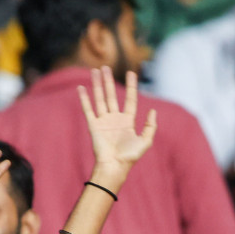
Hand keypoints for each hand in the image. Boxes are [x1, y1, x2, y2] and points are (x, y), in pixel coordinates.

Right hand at [78, 67, 157, 187]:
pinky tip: (81, 88)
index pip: (130, 99)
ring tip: (95, 71)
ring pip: (100, 99)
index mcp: (127, 121)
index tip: (131, 73)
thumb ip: (151, 126)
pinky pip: (88, 109)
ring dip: (97, 85)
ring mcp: (103, 121)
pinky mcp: (93, 125)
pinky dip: (84, 98)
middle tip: (105, 67)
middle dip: (108, 81)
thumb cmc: (130, 157)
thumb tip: (153, 110)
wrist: (114, 166)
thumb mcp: (145, 141)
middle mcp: (114, 119)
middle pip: (111, 95)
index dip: (131, 86)